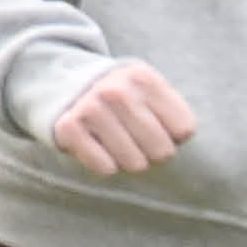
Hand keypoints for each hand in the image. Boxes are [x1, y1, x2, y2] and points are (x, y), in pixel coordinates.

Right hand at [50, 62, 199, 177]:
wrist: (62, 83)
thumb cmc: (120, 97)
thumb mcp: (148, 90)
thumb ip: (173, 112)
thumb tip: (178, 146)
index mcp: (144, 78)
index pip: (184, 130)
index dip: (174, 135)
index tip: (158, 125)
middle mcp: (117, 91)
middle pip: (162, 151)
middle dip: (152, 152)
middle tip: (137, 139)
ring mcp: (91, 108)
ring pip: (135, 164)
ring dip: (128, 160)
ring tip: (117, 142)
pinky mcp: (69, 128)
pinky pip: (105, 168)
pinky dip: (104, 164)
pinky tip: (97, 146)